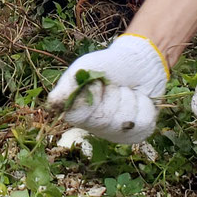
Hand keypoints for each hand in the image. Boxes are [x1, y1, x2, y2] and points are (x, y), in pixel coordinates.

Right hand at [46, 34, 168, 144]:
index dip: (90, 97)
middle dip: (112, 96)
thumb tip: (52, 103)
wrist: (139, 63)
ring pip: (125, 121)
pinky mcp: (138, 133)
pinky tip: (140, 98)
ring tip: (127, 91)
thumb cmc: (109, 64)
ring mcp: (117, 133)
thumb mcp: (86, 68)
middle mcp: (96, 128)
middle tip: (114, 85)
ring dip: (129, 99)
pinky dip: (144, 104)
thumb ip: (69, 86)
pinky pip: (144, 122)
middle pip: (103, 120)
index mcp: (78, 113)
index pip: (77, 116)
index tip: (97, 82)